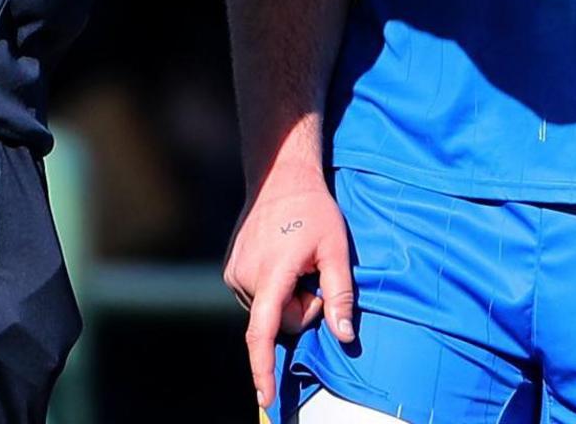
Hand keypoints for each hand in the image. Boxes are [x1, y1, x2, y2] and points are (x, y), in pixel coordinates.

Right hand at [224, 178, 355, 403]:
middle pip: (278, 322)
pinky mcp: (231, 271)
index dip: (263, 368)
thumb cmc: (315, 210)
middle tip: (315, 274)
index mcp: (271, 274)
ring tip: (296, 260)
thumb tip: (345, 336)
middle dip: (302, 309)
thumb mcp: (337, 249)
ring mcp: (234, 275)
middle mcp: (244, 278)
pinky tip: (283, 259)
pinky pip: (258, 298)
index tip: (265, 397)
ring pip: (268, 311)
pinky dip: (275, 289)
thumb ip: (340, 294)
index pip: (262, 332)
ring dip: (287, 297)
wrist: (280, 178)